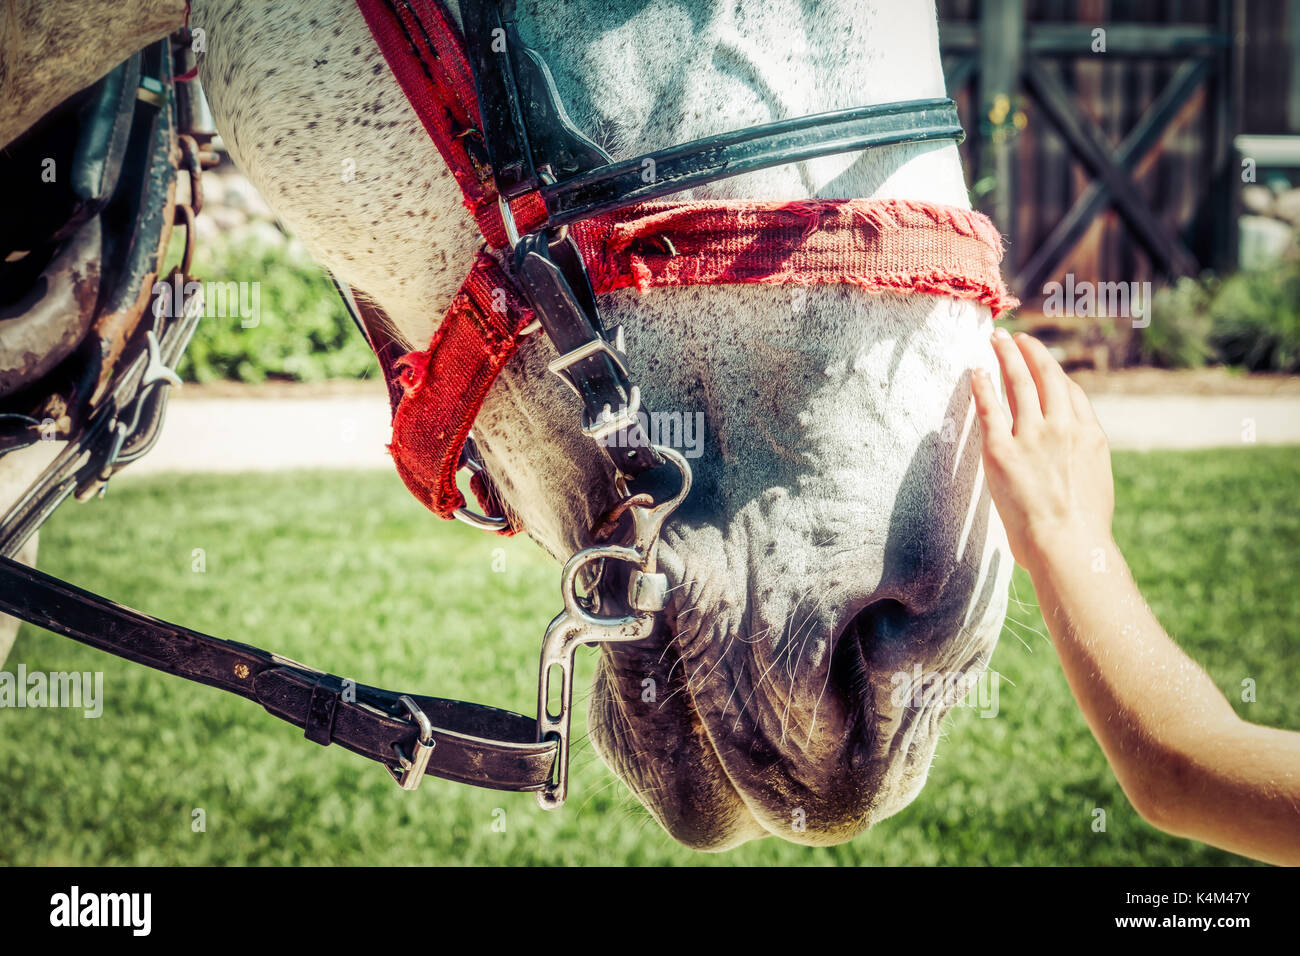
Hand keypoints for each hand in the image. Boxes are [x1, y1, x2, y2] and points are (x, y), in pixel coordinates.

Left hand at [970, 329, 1114, 572]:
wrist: (1069, 545)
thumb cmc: (1082, 529)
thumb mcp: (1095, 484)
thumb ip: (1081, 460)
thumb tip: (1068, 460)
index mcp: (1089, 435)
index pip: (1071, 393)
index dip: (1054, 373)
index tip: (1042, 364)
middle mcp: (1063, 427)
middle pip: (1046, 377)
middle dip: (1030, 352)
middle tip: (1016, 338)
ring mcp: (1032, 436)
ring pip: (1017, 383)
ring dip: (1006, 357)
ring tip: (996, 340)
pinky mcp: (1001, 450)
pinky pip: (989, 408)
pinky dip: (982, 386)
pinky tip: (975, 371)